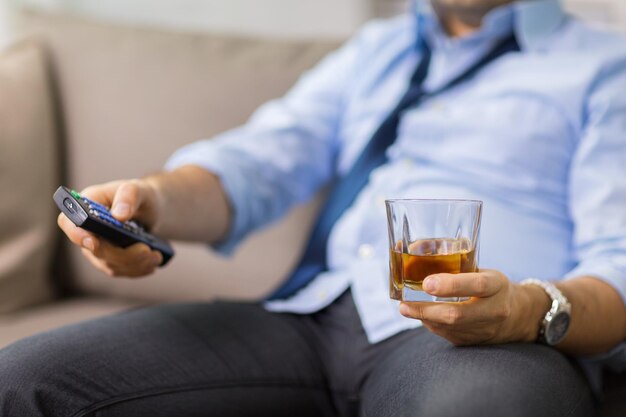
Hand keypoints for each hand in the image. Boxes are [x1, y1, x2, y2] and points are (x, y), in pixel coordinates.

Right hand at [57, 179, 163, 277]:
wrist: (151, 210)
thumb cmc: (139, 195)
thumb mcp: (138, 189)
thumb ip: (128, 196)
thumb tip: (119, 215)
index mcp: (86, 206)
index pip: (68, 222)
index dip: (76, 234)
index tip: (93, 242)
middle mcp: (87, 230)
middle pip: (94, 251)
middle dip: (122, 254)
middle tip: (146, 250)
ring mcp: (97, 248)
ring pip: (110, 265)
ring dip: (136, 263)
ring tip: (155, 254)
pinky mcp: (110, 260)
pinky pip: (122, 271)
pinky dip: (140, 268)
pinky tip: (154, 260)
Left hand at [399, 269, 543, 345]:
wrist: (517, 317)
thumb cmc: (491, 286)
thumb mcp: (482, 270)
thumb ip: (455, 264)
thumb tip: (412, 249)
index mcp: (497, 285)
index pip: (477, 285)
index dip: (451, 285)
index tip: (427, 283)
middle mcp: (494, 310)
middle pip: (458, 315)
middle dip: (427, 310)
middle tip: (404, 304)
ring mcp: (484, 330)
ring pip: (449, 328)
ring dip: (424, 318)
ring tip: (405, 308)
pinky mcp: (473, 343)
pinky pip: (447, 334)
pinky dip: (430, 324)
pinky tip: (420, 314)